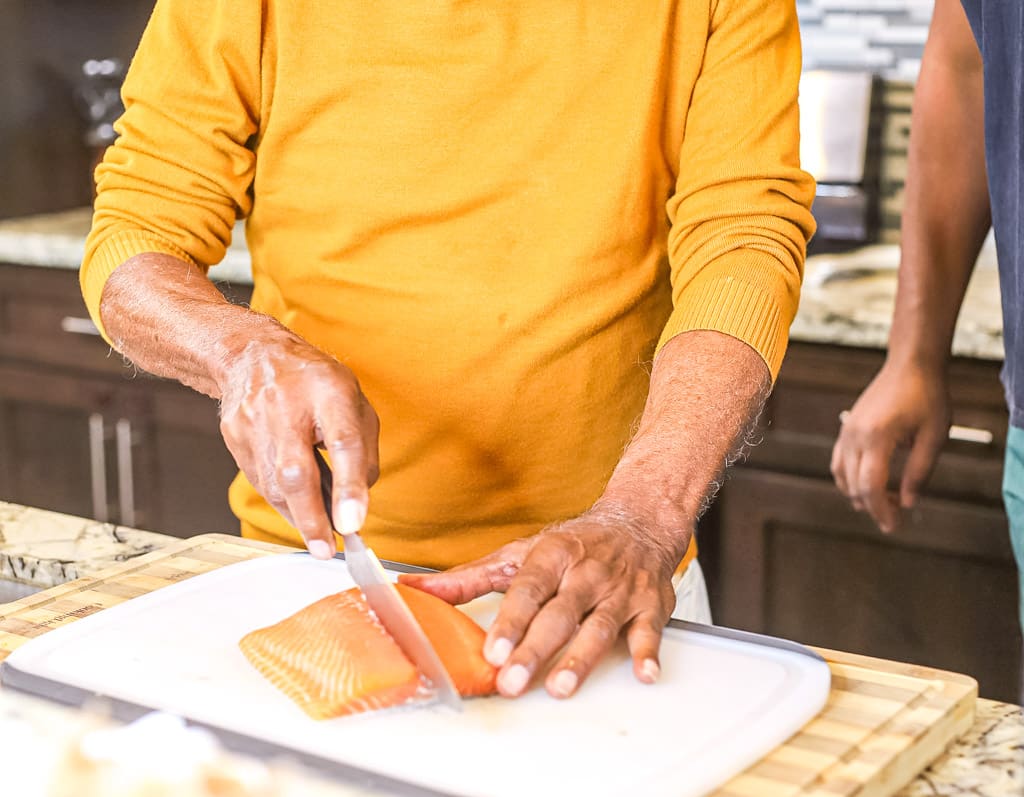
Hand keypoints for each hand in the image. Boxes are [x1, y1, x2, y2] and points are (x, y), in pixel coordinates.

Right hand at [218, 324, 379, 557]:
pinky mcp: (235, 437)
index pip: (343, 442)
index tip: (353, 524)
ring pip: (275, 484)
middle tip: (328, 550)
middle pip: (296, 472)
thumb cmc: (314, 383)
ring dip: (299, 516)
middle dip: (312, 518)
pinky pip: (261, 482)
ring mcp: (254, 422)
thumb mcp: (355, 403)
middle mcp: (287, 406)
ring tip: (320, 535)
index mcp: (329, 391)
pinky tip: (299, 510)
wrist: (253, 355)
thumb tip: (356, 502)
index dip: (348, 486)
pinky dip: (283, 503)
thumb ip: (363, 452)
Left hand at [400, 504, 684, 698]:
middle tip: (513, 682)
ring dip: (581, 657)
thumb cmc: (573, 545)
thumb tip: (412, 590)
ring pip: (599, 626)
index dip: (510, 621)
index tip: (493, 650)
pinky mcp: (650, 605)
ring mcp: (618, 590)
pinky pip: (650, 630)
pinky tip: (644, 674)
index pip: (527, 590)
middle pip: (558, 614)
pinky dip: (649, 652)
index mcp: (551, 556)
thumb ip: (468, 579)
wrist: (638, 521)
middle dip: (535, 649)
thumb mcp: (518, 554)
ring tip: (562, 687)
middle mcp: (585, 573)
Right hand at [831, 361, 949, 531]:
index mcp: (878, 437)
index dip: (881, 511)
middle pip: (855, 485)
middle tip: (895, 517)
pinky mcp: (846, 428)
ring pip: (842, 476)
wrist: (910, 365)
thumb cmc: (928, 397)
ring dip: (860, 494)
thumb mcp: (934, 437)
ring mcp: (847, 431)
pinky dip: (849, 479)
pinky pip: (839, 462)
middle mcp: (855, 435)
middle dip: (873, 507)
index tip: (894, 526)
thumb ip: (920, 472)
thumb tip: (908, 503)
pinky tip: (866, 485)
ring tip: (884, 502)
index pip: (871, 486)